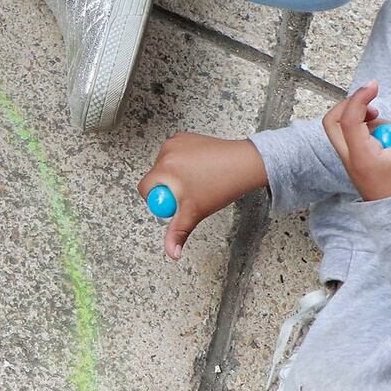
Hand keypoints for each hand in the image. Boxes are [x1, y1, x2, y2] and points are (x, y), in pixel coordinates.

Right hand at [139, 133, 268, 259]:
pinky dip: (184, 163)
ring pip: (166, 167)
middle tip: (192, 193)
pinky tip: (200, 168)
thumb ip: (178, 232)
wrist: (246, 163)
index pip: (145, 189)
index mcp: (164, 169)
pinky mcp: (185, 137)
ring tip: (198, 179)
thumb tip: (172, 252)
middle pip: (155, 178)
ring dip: (176, 175)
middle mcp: (166, 151)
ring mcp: (176, 142)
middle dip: (169, 188)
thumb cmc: (223, 184)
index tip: (177, 202)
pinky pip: (176, 156)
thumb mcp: (195, 212)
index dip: (159, 200)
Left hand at [324, 82, 390, 201]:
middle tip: (371, 104)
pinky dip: (366, 130)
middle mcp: (349, 157)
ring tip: (387, 128)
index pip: (349, 118)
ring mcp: (350, 160)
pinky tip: (387, 138)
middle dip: (348, 106)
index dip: (359, 97)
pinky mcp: (356, 162)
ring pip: (342, 130)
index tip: (374, 86)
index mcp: (360, 155)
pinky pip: (354, 138)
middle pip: (332, 122)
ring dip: (361, 119)